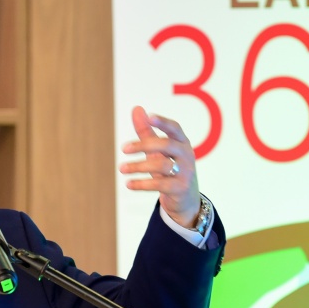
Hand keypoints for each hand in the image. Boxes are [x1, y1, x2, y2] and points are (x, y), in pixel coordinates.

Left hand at [120, 106, 201, 228]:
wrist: (185, 199)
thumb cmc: (170, 170)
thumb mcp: (159, 152)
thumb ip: (147, 132)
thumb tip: (137, 108)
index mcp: (182, 142)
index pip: (175, 128)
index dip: (163, 122)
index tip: (149, 117)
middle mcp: (187, 155)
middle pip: (166, 145)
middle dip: (143, 145)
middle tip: (123, 149)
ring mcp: (186, 172)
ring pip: (162, 165)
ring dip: (138, 166)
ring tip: (121, 168)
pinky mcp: (180, 188)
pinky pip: (159, 184)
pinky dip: (141, 184)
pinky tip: (128, 184)